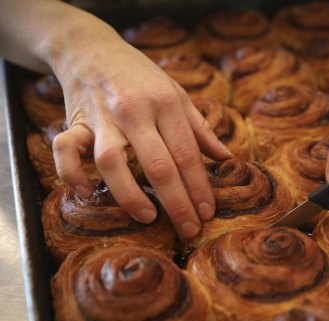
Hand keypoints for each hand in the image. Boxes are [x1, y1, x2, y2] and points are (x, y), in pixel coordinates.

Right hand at [50, 21, 230, 238]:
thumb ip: (201, 128)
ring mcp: (103, 117)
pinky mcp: (75, 121)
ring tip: (148, 217)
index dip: (200, 186)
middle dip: (178, 202)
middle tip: (189, 229)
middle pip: (159, 164)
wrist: (91, 48)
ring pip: (113, 162)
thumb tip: (227, 158)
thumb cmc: (140, 76)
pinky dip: (72, 174)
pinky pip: (66, 150)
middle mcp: (135, 112)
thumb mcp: (177, 93)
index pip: (188, 154)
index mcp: (166, 104)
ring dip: (131, 195)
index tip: (208, 212)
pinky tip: (88, 193)